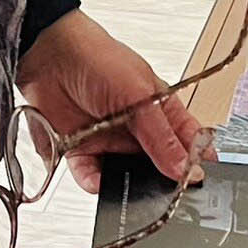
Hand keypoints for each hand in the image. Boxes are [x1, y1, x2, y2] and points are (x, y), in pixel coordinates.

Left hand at [19, 8, 201, 189]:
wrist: (48, 55)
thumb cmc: (98, 58)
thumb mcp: (140, 95)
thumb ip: (162, 136)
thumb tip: (185, 168)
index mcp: (160, 111)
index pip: (188, 142)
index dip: (197, 162)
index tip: (199, 181)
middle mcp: (138, 130)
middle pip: (160, 167)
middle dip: (162, 183)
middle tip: (165, 193)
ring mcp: (110, 141)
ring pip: (127, 178)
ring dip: (128, 187)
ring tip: (131, 187)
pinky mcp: (81, 151)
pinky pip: (92, 177)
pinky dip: (95, 183)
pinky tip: (99, 180)